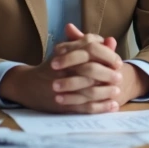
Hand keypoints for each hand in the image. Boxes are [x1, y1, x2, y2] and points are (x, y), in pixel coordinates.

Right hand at [0, 24, 141, 111]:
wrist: (29, 85)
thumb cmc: (56, 66)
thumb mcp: (70, 51)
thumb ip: (91, 45)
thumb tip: (112, 40)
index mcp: (66, 50)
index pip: (91, 47)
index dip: (107, 54)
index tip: (118, 61)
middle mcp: (63, 67)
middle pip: (90, 69)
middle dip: (107, 74)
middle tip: (120, 78)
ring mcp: (61, 86)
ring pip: (88, 89)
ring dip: (105, 91)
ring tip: (117, 92)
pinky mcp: (62, 103)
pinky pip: (84, 106)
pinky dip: (100, 107)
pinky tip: (112, 106)